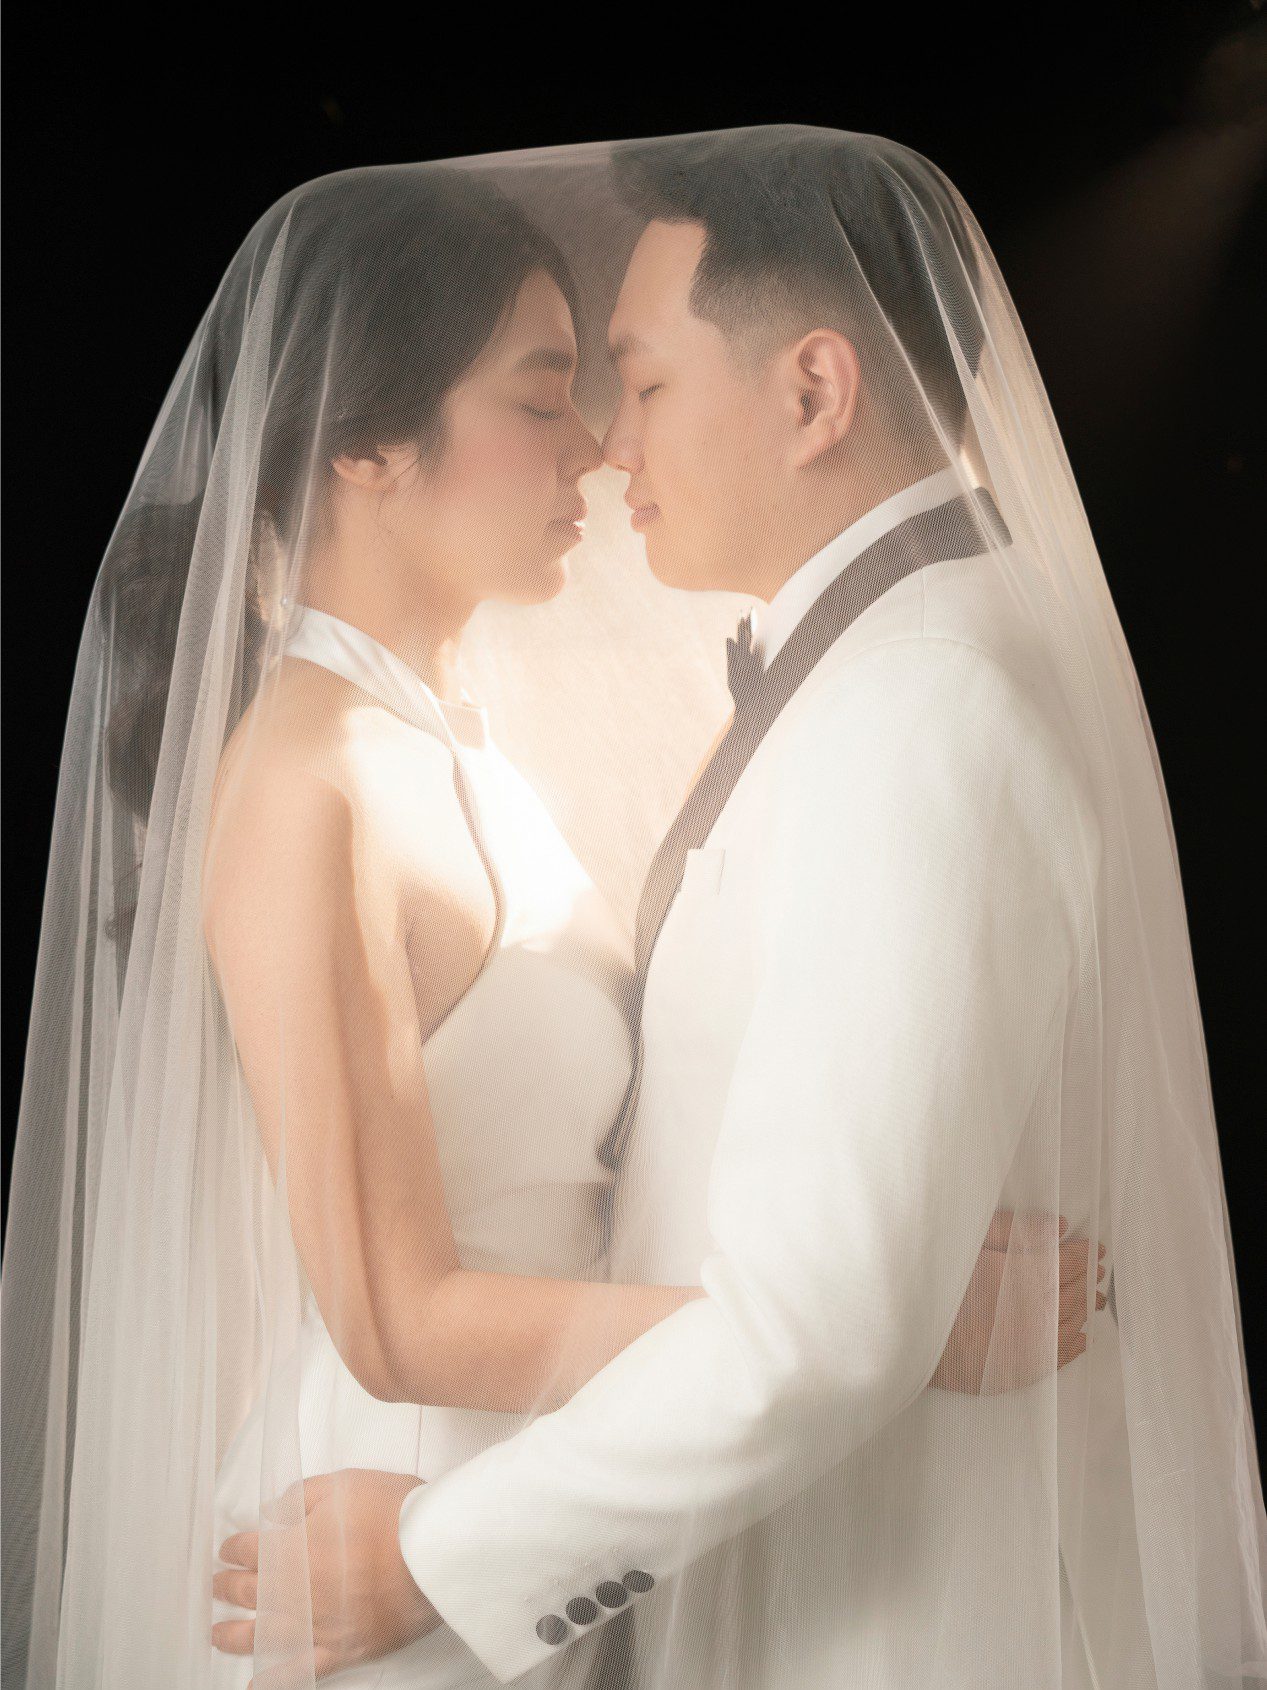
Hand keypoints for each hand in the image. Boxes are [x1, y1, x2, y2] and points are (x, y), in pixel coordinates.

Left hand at [211, 1469, 441, 1687]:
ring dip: (235, 1634)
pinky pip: (300, 1671)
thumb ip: (301, 1496)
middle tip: (218, 1585)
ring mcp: (317, 1625)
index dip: (235, 1548)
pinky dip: (274, 1679)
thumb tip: (272, 1512)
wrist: (433, 1551)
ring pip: (264, 1634)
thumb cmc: (392, 1511)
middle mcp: (296, 1591)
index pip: (250, 1549)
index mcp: (293, 1547)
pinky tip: (256, 1684)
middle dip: (229, 1586)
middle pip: (250, 1590)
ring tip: (218, 1633)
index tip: (228, 1549)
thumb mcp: (343, 1482)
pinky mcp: (342, 1650)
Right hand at [930, 1210, 1105, 1395]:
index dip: (1083, 1254)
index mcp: (1028, 1276)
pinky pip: (1061, 1356)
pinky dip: (1075, 1344)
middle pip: (1074, 1293)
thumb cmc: (939, 1286)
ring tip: (1095, 1300)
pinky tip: (1081, 1337)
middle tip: (1099, 1272)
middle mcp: (1040, 1311)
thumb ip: (1013, 1229)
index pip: (1068, 1262)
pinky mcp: (1024, 1369)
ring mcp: (1035, 1344)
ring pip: (1072, 1323)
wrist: (914, 1339)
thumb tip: (1057, 1225)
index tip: (1094, 1248)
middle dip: (1088, 1279)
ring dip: (1086, 1309)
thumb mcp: (969, 1243)